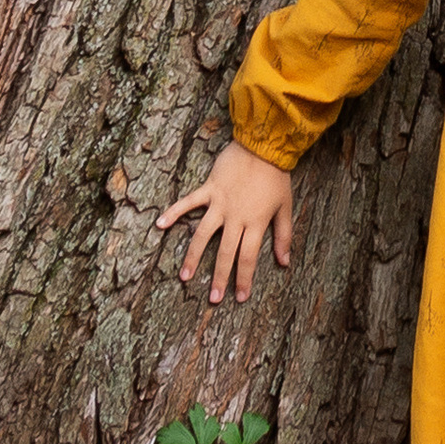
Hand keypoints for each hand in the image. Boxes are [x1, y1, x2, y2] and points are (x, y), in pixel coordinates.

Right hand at [157, 139, 295, 302]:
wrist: (263, 145)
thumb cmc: (276, 177)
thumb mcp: (285, 207)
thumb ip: (283, 235)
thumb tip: (284, 262)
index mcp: (255, 223)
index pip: (248, 257)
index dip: (243, 278)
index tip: (239, 297)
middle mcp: (236, 217)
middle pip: (226, 252)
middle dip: (219, 277)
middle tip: (212, 298)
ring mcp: (220, 203)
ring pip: (203, 234)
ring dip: (193, 256)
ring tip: (184, 276)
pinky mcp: (209, 189)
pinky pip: (188, 203)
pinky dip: (174, 212)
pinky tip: (160, 225)